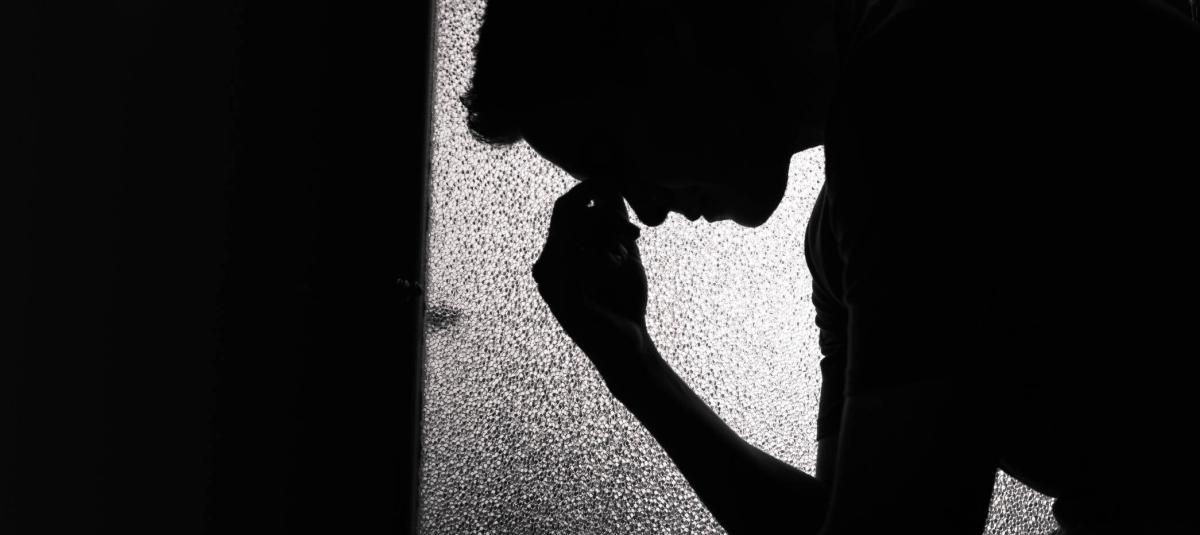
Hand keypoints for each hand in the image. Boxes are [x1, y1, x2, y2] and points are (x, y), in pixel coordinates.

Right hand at [532, 179, 655, 385]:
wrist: (629, 347)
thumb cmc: (624, 302)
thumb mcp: (622, 253)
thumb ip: (614, 221)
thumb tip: (609, 185)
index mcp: (554, 257)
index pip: (564, 209)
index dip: (590, 197)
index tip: (614, 198)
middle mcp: (545, 269)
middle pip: (569, 215)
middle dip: (605, 217)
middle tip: (633, 235)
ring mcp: (550, 285)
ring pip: (577, 233)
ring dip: (608, 240)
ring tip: (623, 259)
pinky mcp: (564, 300)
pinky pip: (582, 258)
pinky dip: (605, 258)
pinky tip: (617, 267)